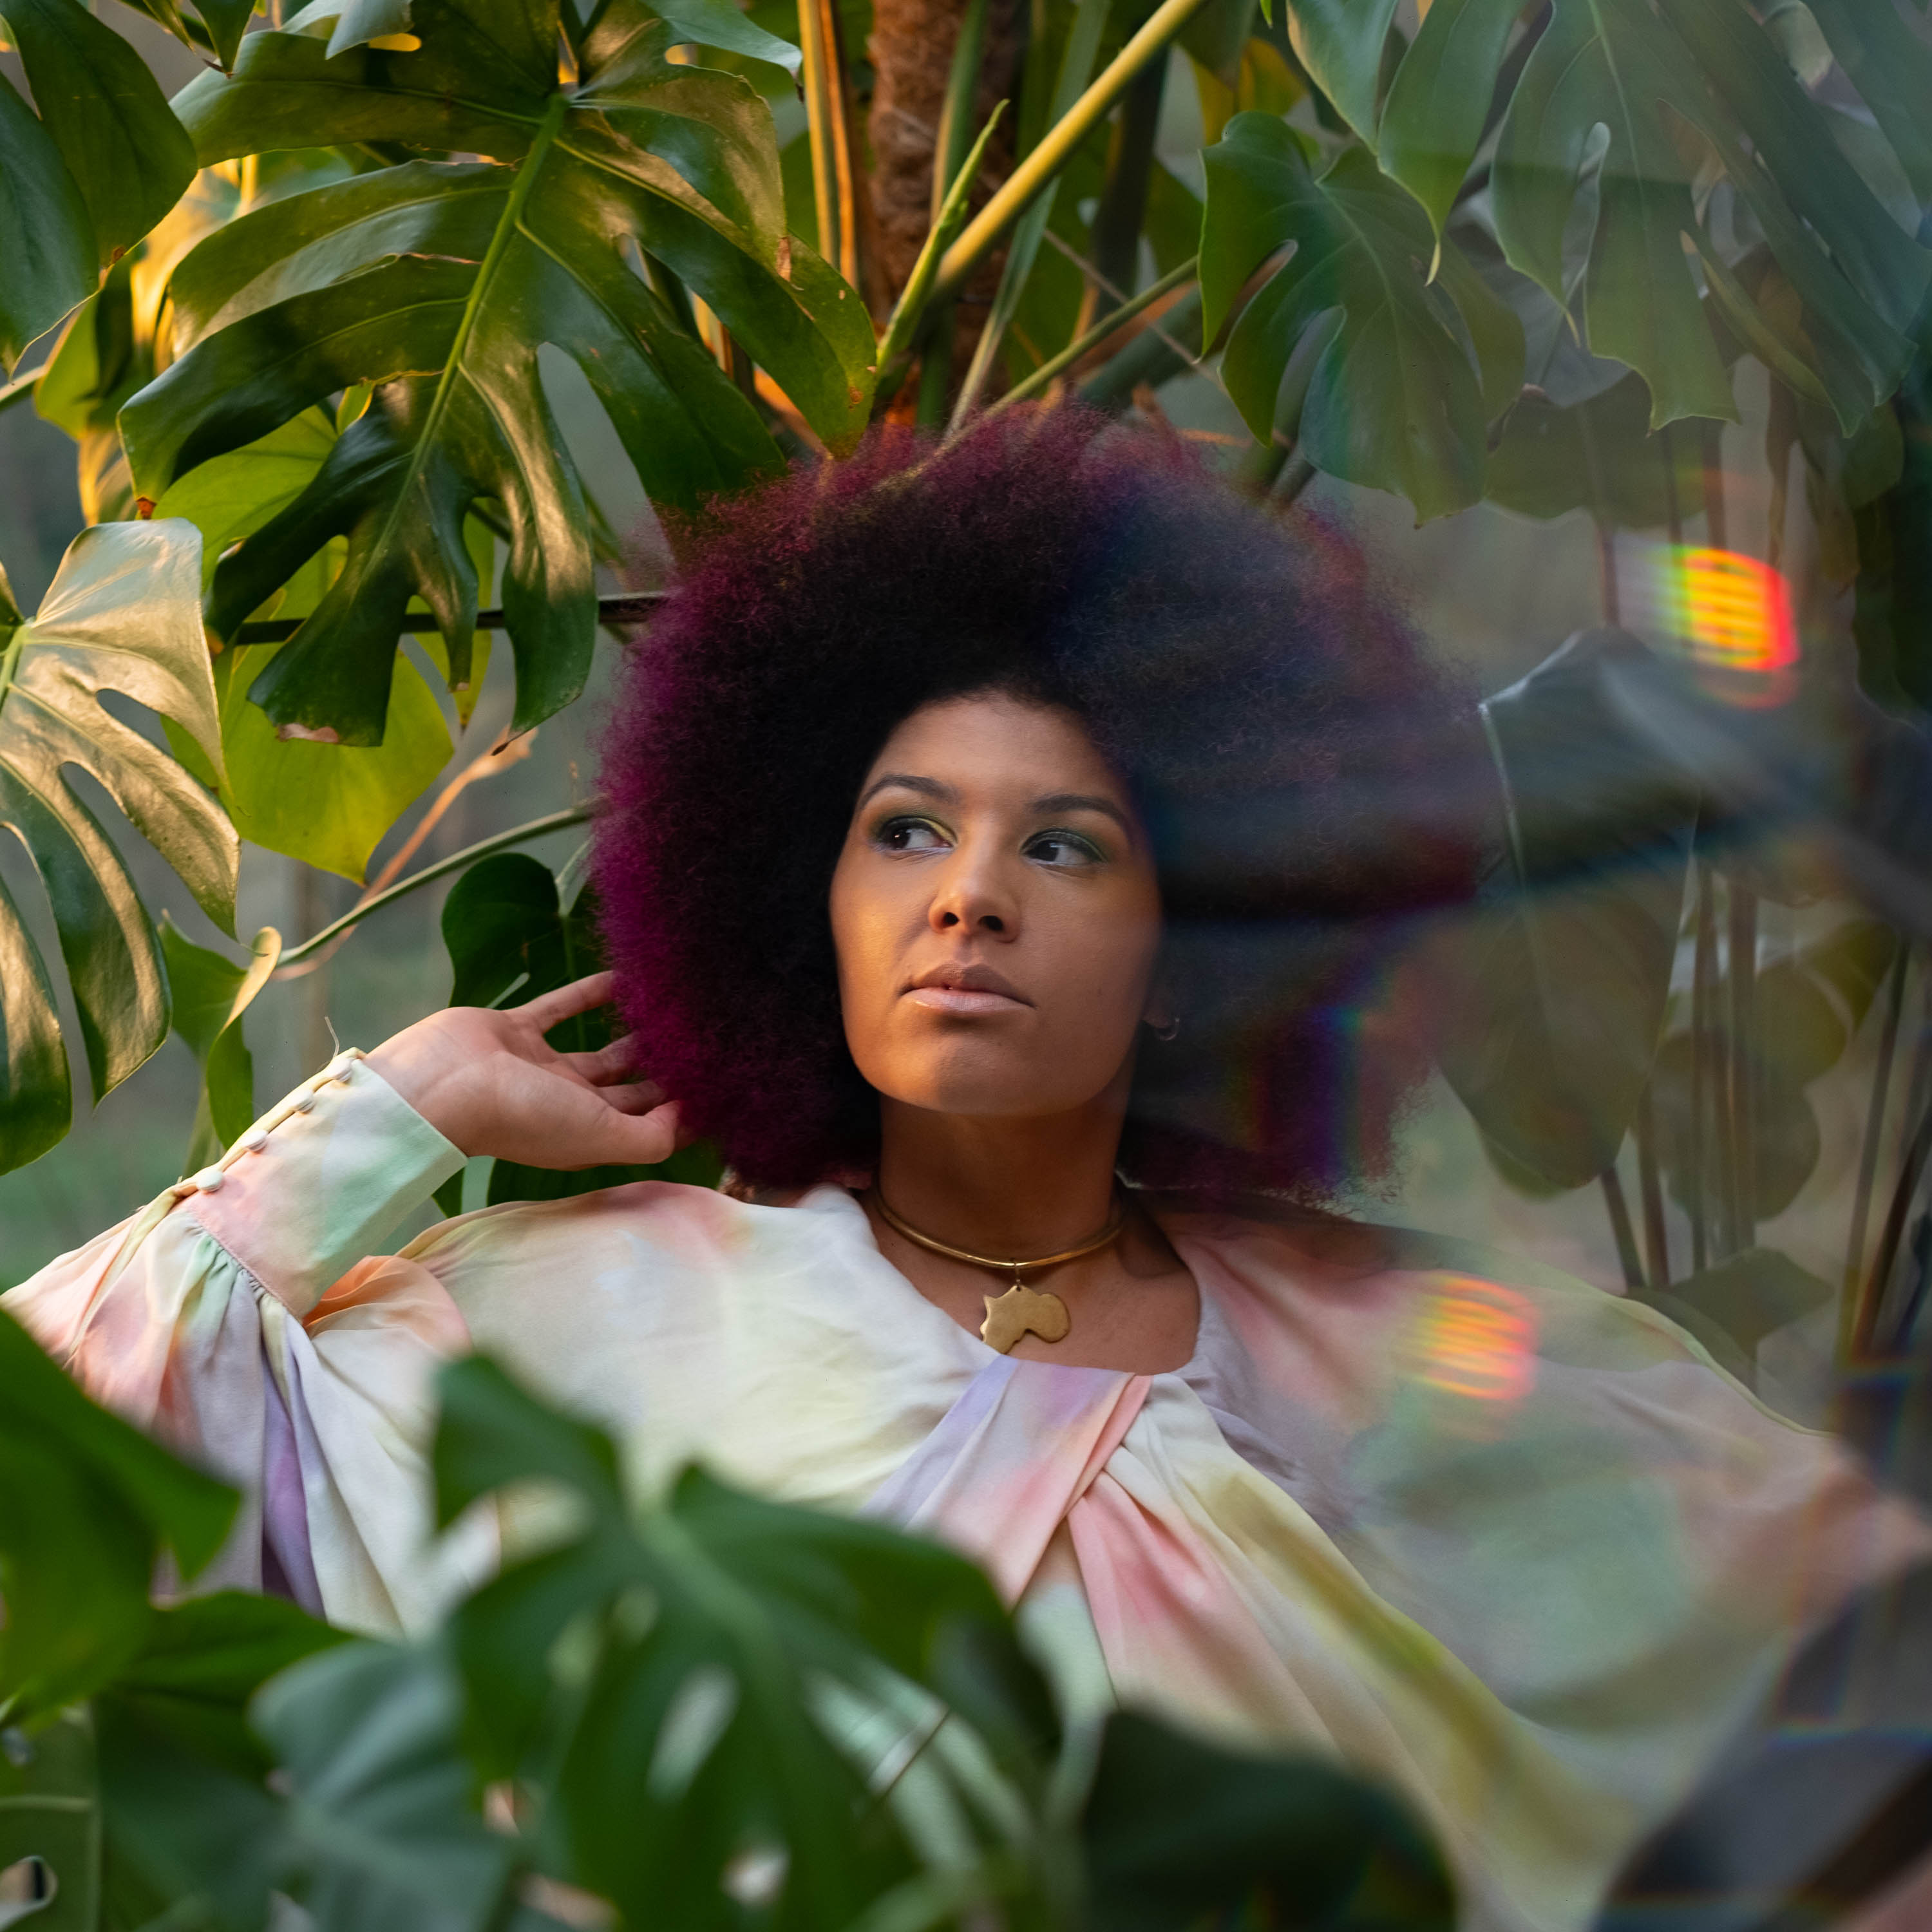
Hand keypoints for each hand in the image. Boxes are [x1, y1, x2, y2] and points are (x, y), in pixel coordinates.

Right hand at [365, 971, 683, 1169]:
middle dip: (665, 1074)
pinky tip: (623, 977)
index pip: (648, 1125)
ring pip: (600, 1050)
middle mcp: (568, 1105)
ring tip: (674, 1012)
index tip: (722, 1086)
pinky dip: (591, 993)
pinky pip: (562, 1007)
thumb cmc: (519, 1117)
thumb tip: (690, 1118)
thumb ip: (650, 1135)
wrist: (438, 1086)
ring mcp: (540, 1067)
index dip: (682, 1111)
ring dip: (633, 1035)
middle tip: (708, 1044)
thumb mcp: (598, 1135)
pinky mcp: (516, 1030)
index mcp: (589, 1135)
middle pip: (630, 1090)